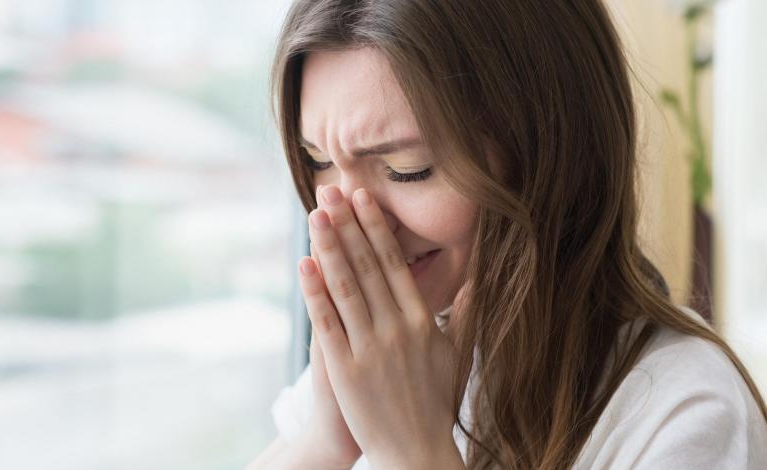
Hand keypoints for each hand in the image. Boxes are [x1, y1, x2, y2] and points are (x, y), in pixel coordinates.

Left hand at [297, 185, 463, 467]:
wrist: (415, 450)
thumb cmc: (435, 401)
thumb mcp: (458, 354)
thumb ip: (467, 313)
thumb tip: (479, 279)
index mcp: (424, 321)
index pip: (395, 263)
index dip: (376, 228)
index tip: (363, 197)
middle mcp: (398, 329)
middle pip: (367, 266)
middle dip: (348, 224)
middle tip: (331, 189)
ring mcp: (370, 348)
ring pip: (346, 287)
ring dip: (329, 247)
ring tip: (315, 214)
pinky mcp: (345, 369)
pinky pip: (327, 323)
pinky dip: (315, 292)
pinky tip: (304, 265)